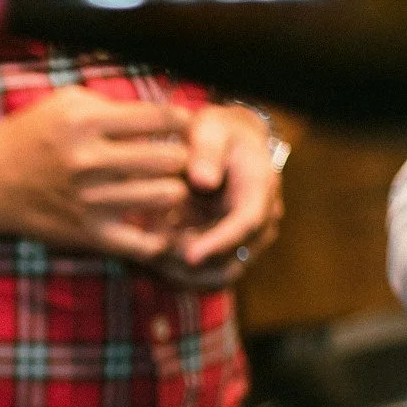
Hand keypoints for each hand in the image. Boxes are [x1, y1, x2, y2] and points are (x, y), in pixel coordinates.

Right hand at [0, 88, 192, 261]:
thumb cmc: (31, 137)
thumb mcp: (63, 104)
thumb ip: (111, 103)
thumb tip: (161, 111)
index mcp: (85, 122)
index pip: (160, 118)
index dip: (182, 122)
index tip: (181, 128)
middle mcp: (89, 160)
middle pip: (172, 158)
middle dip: (183, 157)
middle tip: (181, 160)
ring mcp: (90, 200)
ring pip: (168, 196)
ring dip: (174, 192)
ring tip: (168, 188)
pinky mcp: (88, 234)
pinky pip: (145, 241)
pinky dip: (157, 235)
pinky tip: (152, 223)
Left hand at [162, 104, 284, 288]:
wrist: (226, 146)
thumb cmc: (216, 134)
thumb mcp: (211, 129)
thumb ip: (206, 150)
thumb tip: (203, 181)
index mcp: (260, 189)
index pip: (247, 223)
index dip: (219, 242)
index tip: (190, 255)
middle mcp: (260, 222)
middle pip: (232, 260)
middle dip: (191, 264)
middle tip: (149, 252)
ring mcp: (245, 242)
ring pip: (216, 276)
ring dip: (180, 273)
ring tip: (146, 253)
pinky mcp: (226, 253)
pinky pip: (203, 277)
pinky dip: (175, 273)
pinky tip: (148, 256)